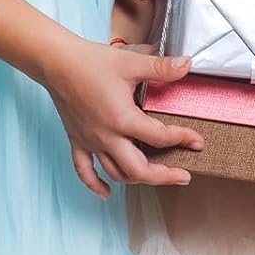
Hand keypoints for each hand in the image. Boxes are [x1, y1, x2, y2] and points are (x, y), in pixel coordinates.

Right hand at [43, 38, 201, 198]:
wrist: (57, 62)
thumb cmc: (92, 61)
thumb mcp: (131, 63)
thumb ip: (161, 68)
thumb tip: (187, 65)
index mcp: (122, 119)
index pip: (159, 138)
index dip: (182, 139)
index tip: (197, 141)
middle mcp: (107, 136)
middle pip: (139, 170)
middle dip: (164, 176)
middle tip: (183, 176)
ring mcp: (91, 142)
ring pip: (115, 173)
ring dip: (136, 179)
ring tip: (154, 177)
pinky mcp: (77, 140)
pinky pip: (84, 170)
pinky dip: (95, 184)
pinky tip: (106, 193)